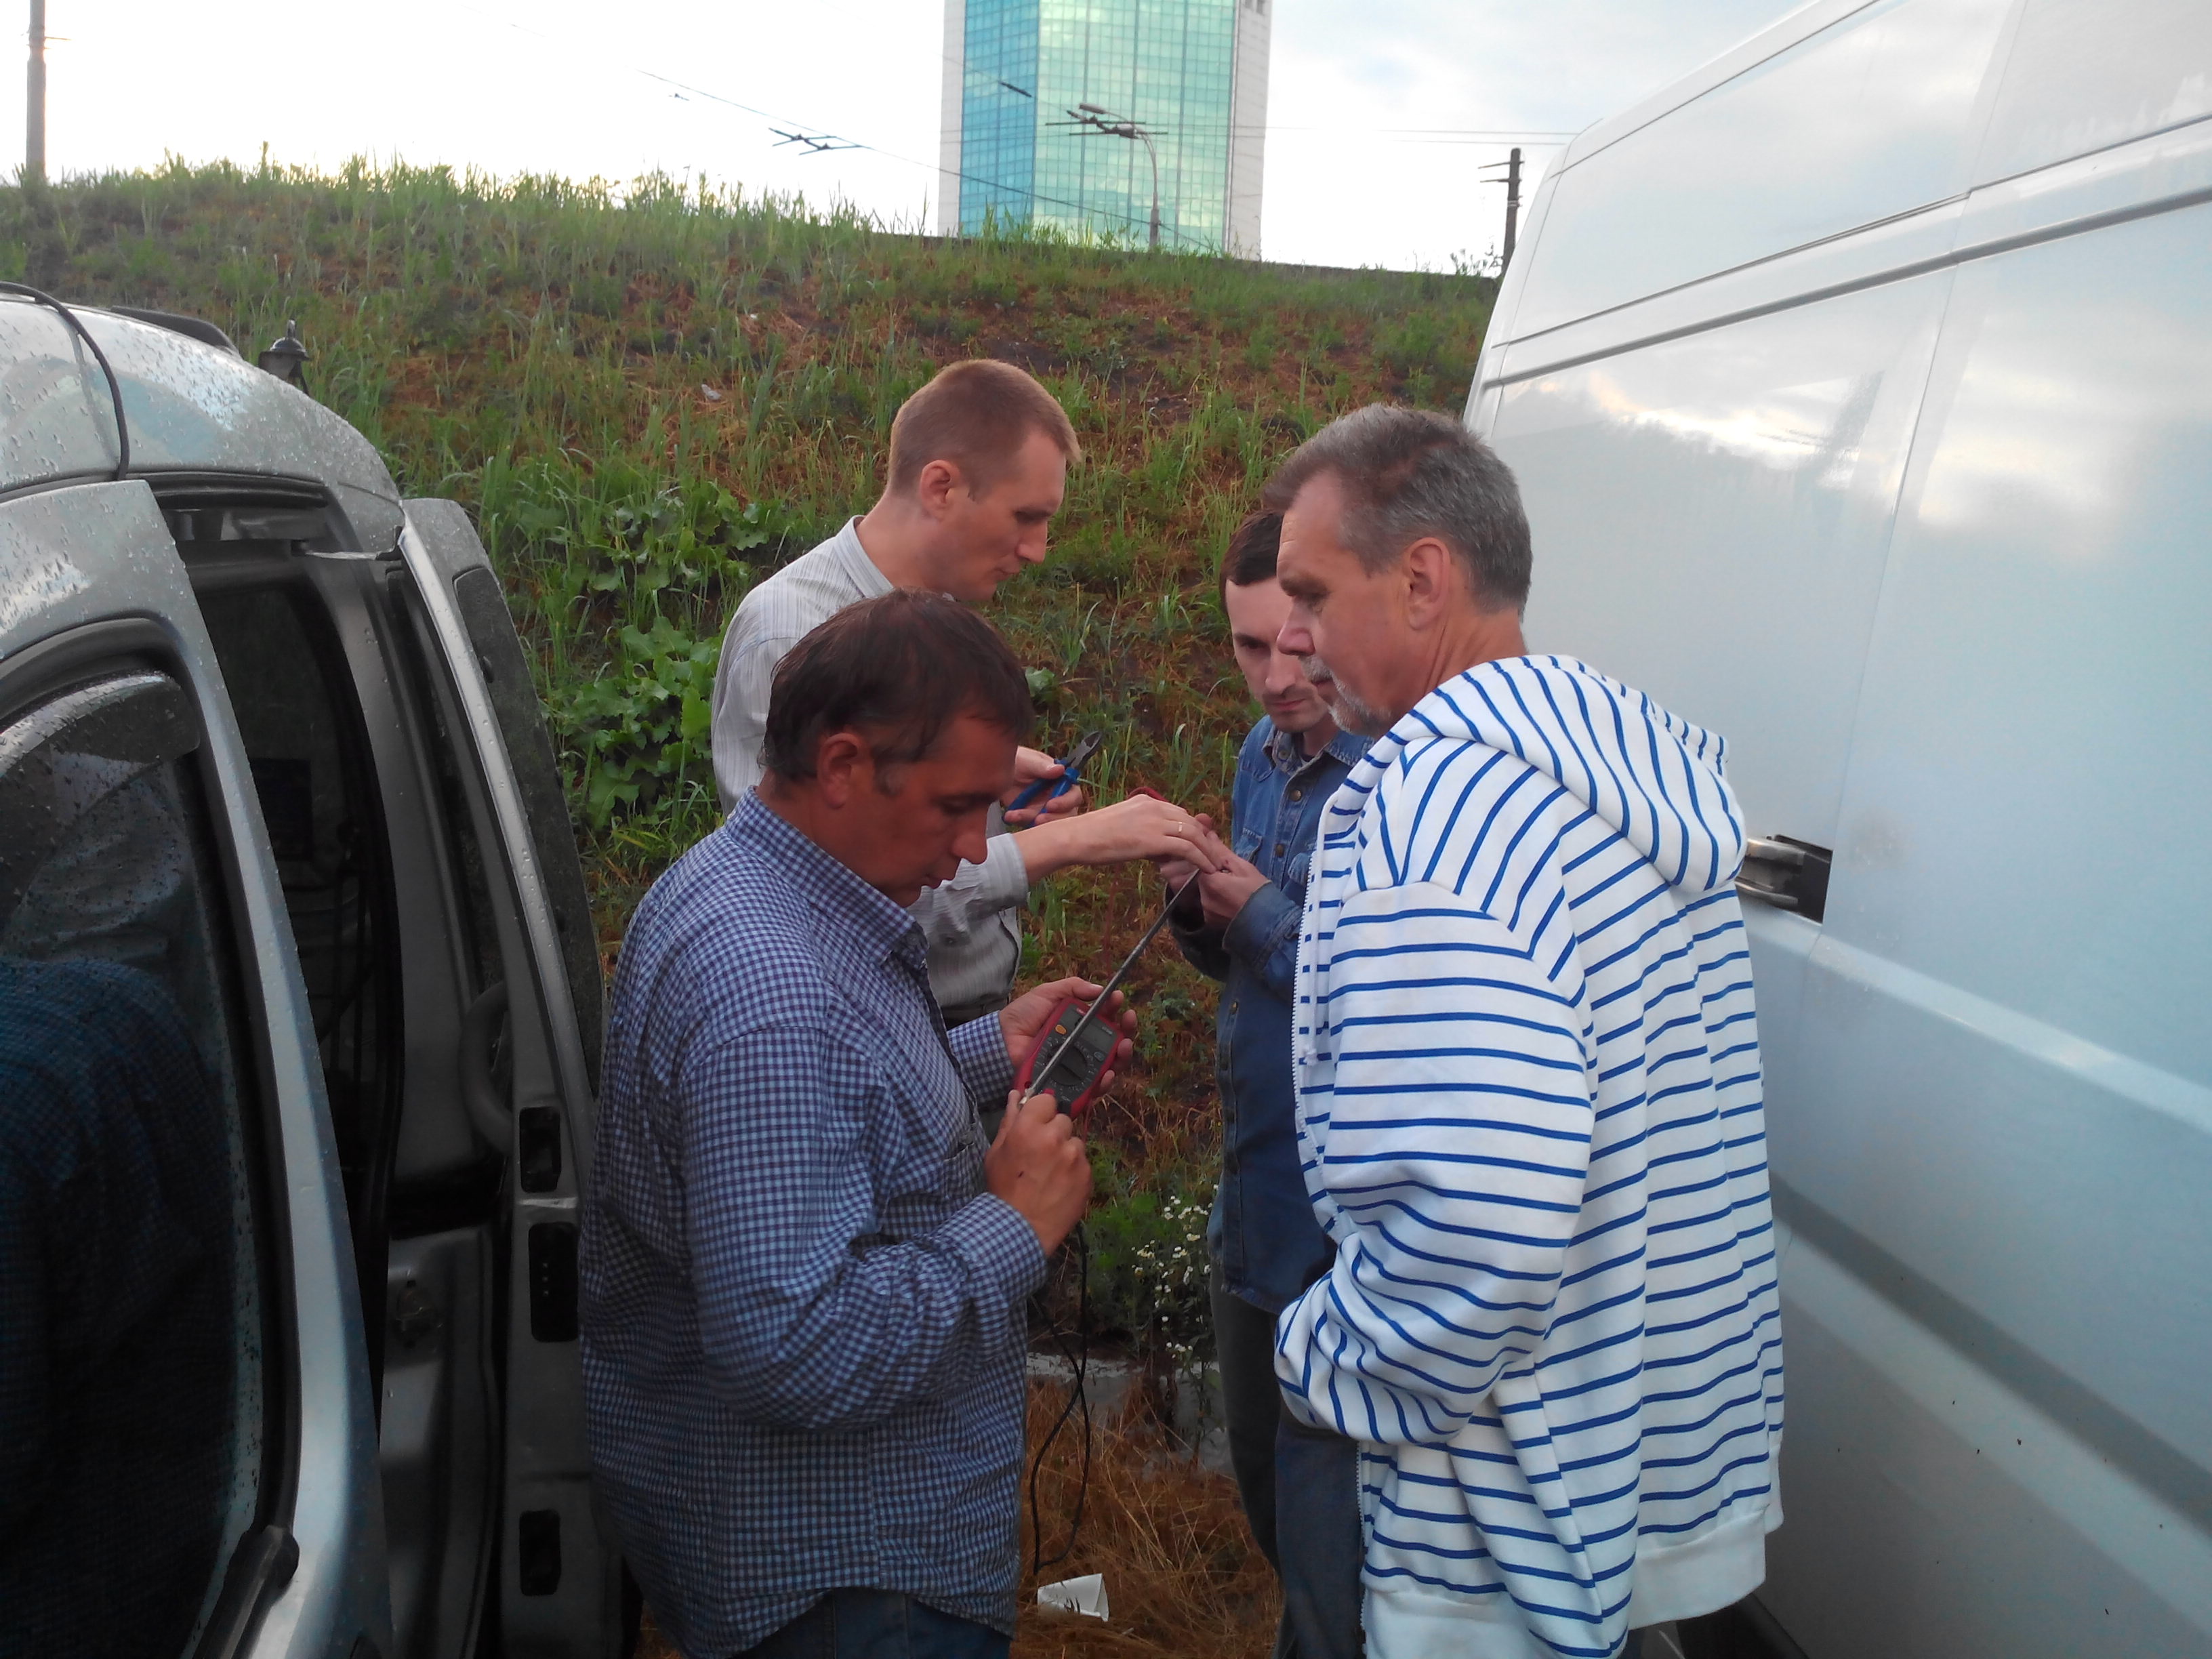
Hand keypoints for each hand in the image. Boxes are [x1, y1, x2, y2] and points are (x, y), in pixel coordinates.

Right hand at [986, 1089, 1092, 1252]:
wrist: (1021, 1228)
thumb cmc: (1004, 1189)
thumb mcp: (997, 1152)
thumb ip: (1010, 1120)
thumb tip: (1017, 1095)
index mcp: (1029, 1128)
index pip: (1047, 1100)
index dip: (1041, 1113)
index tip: (1037, 1124)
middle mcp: (1055, 1137)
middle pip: (1063, 1120)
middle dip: (1054, 1132)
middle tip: (1042, 1153)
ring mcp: (1075, 1156)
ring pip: (1075, 1142)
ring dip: (1066, 1152)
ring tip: (1051, 1172)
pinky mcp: (1088, 1174)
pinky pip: (1084, 1163)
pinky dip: (1075, 1171)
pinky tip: (1060, 1184)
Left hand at [999, 976, 1137, 1088]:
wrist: (1002, 1041)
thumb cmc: (1023, 1017)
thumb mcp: (1047, 994)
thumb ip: (1072, 988)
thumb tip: (1099, 988)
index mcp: (1080, 1024)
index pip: (1106, 1018)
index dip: (1116, 1009)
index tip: (1119, 999)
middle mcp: (1083, 1046)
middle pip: (1114, 1043)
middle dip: (1127, 1032)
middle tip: (1128, 1021)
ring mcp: (1078, 1066)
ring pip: (1110, 1065)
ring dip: (1122, 1057)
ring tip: (1124, 1047)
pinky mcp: (1071, 1084)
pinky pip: (1093, 1087)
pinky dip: (1105, 1082)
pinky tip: (1108, 1073)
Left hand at [1002, 746, 1088, 827]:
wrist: (997, 770)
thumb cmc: (1018, 760)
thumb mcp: (1028, 761)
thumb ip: (1042, 766)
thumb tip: (1060, 769)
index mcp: (1062, 782)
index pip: (1074, 795)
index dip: (1066, 802)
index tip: (1050, 805)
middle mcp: (1057, 797)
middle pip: (1066, 814)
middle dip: (1053, 819)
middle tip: (1038, 819)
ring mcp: (1044, 808)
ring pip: (1048, 823)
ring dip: (1034, 822)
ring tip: (1017, 815)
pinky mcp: (1031, 816)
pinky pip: (1030, 825)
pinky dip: (1019, 821)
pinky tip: (1009, 815)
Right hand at [1014, 796, 1223, 882]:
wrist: (1078, 837)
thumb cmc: (1093, 836)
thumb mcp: (1122, 825)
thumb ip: (1141, 829)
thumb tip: (1156, 847)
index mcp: (1146, 802)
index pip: (1178, 813)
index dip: (1192, 830)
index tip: (1199, 845)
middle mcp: (1154, 806)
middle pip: (1190, 821)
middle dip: (1205, 839)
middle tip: (1213, 855)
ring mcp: (1155, 821)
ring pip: (1193, 833)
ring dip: (1207, 850)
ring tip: (1214, 865)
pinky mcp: (1154, 839)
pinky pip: (1186, 848)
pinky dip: (1200, 858)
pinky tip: (1206, 869)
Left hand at [1197, 852, 1269, 929]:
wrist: (1270, 921)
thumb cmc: (1258, 891)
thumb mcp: (1243, 867)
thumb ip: (1222, 852)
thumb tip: (1208, 835)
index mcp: (1210, 883)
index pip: (1202, 864)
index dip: (1215, 862)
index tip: (1228, 865)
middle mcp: (1204, 899)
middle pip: (1203, 879)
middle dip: (1215, 876)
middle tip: (1235, 878)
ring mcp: (1207, 913)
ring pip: (1206, 893)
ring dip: (1215, 889)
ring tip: (1235, 891)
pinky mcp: (1211, 922)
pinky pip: (1210, 906)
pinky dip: (1217, 902)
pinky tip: (1232, 902)